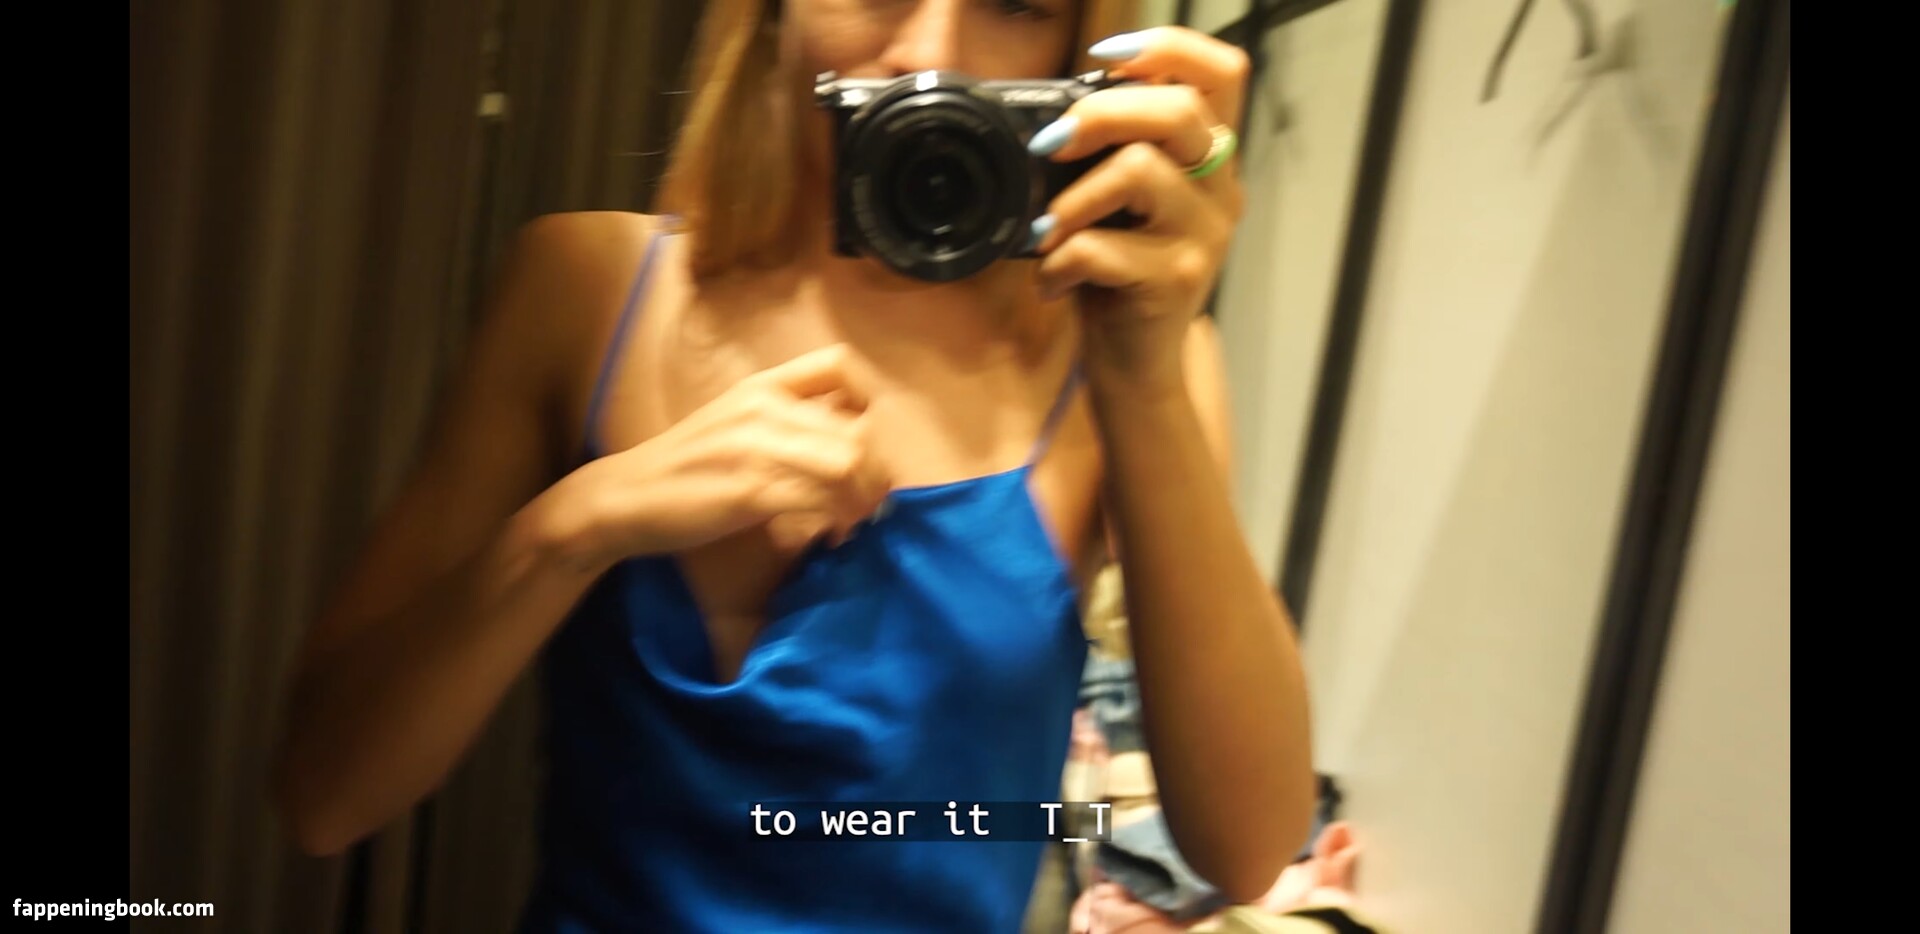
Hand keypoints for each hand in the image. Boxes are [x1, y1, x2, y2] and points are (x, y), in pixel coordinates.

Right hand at [560, 344, 891, 567]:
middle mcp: (765, 407)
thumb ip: (784, 421)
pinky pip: (820, 501)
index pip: (839, 364)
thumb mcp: (735, 424)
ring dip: (863, 501)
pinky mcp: (751, 489)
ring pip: (848, 464)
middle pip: (859, 428)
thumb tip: (846, 437)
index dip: (869, 401)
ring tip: (855, 524)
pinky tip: (832, 538)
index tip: (869, 444)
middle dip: (877, 473)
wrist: (623, 496)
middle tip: (872, 504)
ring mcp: (757, 447)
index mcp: (763, 387)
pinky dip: (838, 522)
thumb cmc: (685, 467)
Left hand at [1027, 26, 1249, 391]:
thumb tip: (1055, 110)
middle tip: (1049, 146)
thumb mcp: (1123, 204)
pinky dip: (1060, 259)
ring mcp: (1205, 236)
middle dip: (1099, 114)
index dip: (1166, 47)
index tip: (1104, 56)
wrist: (1138, 365)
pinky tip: (1051, 279)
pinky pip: (1103, 246)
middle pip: (1178, 111)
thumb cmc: (1119, 275)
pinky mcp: (1176, 280)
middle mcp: (1221, 189)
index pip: (1222, 72)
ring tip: (1046, 229)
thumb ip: (1114, 152)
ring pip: (1139, 172)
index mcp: (1211, 157)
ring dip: (1071, 198)